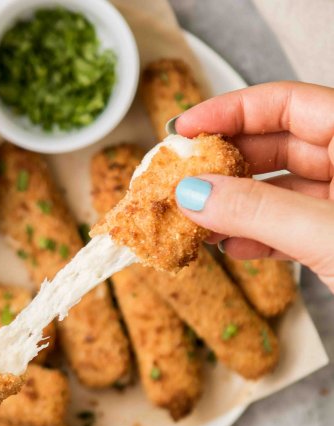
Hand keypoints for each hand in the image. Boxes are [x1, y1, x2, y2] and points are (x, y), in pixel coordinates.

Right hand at [173, 81, 333, 291]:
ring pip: (277, 191)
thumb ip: (259, 211)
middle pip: (275, 147)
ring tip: (196, 218)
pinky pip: (288, 227)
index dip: (229, 112)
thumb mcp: (331, 235)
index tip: (183, 130)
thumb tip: (194, 194)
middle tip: (180, 180)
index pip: (286, 105)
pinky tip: (232, 247)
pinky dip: (256, 237)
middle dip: (224, 165)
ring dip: (234, 206)